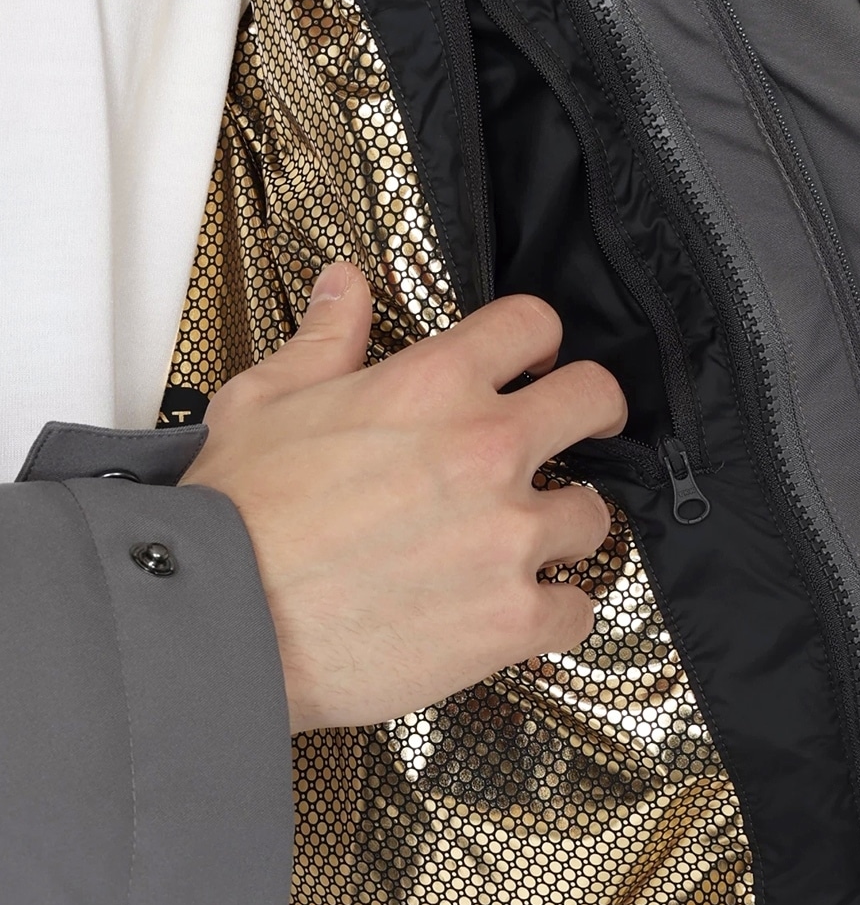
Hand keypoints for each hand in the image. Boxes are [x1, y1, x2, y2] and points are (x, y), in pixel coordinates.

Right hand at [181, 264, 625, 731]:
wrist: (218, 620)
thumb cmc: (234, 516)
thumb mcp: (267, 400)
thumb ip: (325, 338)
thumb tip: (344, 284)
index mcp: (433, 384)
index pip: (533, 325)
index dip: (540, 342)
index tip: (539, 365)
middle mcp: (486, 449)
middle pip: (597, 402)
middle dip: (594, 415)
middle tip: (580, 436)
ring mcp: (508, 535)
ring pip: (592, 517)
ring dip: (563, 529)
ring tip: (525, 544)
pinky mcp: (512, 617)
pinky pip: (578, 612)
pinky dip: (556, 615)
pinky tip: (524, 613)